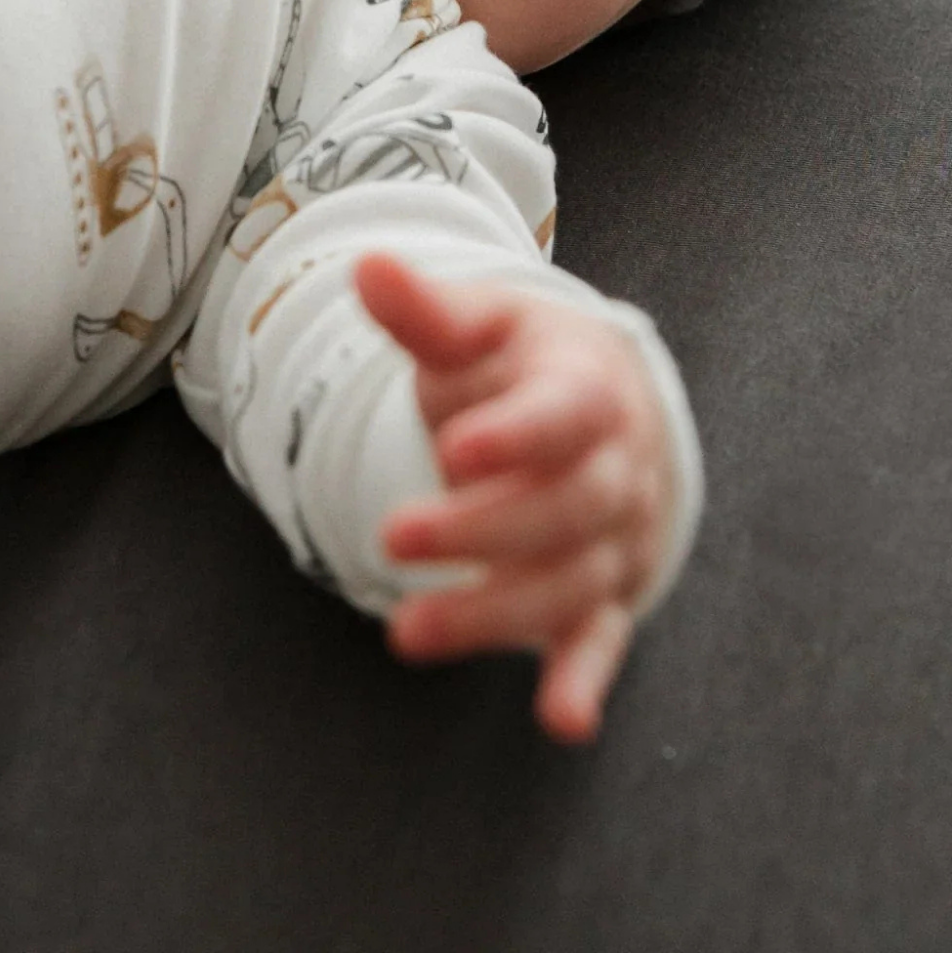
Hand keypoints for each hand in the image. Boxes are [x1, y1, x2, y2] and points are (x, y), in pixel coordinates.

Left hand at [355, 251, 673, 742]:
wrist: (603, 402)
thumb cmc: (525, 360)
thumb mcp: (479, 324)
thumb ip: (424, 310)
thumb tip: (367, 265)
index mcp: (588, 390)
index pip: (563, 415)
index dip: (516, 434)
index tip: (452, 447)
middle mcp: (615, 469)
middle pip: (562, 509)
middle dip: (480, 530)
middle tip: (393, 537)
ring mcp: (616, 538)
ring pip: (569, 583)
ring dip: (494, 613)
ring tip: (406, 631)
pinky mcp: (606, 594)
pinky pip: (602, 641)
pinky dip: (584, 678)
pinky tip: (561, 717)